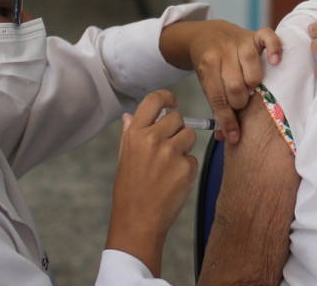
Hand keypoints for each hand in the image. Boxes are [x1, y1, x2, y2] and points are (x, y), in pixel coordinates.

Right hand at [106, 90, 196, 276]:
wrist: (138, 220)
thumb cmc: (129, 190)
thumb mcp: (124, 158)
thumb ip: (130, 133)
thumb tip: (130, 115)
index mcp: (136, 134)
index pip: (154, 100)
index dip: (167, 97)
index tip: (173, 102)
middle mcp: (153, 138)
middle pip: (177, 118)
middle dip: (176, 129)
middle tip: (168, 147)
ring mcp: (171, 153)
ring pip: (189, 136)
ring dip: (184, 146)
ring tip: (170, 165)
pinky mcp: (186, 168)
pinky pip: (193, 158)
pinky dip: (187, 168)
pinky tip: (174, 181)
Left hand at [160, 20, 281, 143]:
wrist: (206, 35)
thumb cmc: (210, 66)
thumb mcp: (206, 84)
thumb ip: (216, 107)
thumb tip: (225, 137)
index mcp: (207, 66)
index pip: (218, 97)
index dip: (227, 120)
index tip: (235, 136)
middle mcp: (222, 52)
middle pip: (235, 84)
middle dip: (240, 101)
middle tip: (241, 103)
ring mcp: (239, 41)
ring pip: (250, 62)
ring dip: (253, 81)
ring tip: (251, 88)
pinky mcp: (253, 34)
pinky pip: (267, 37)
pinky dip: (274, 49)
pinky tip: (275, 62)